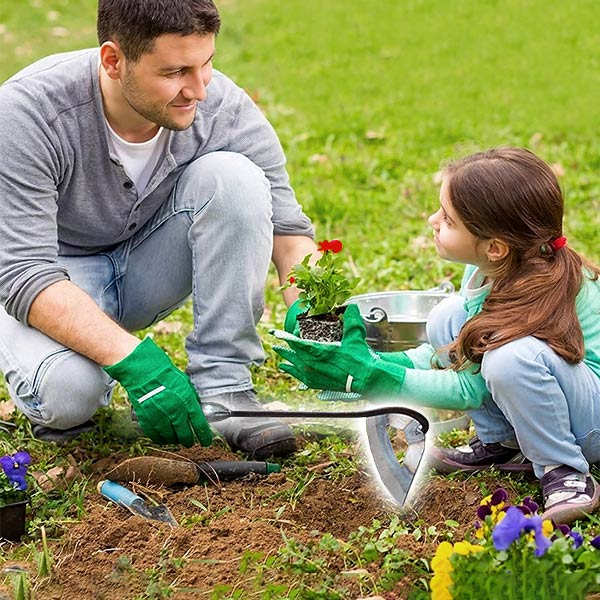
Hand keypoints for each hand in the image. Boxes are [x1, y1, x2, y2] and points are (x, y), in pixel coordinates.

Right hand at [104, 338, 212, 447]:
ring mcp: (160, 417)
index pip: (199, 424)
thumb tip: (198, 410)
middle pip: (184, 435)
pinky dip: (160, 439)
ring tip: (176, 439)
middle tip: (189, 442)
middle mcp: (175, 411)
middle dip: (189, 441)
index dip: (204, 435)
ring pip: (170, 438)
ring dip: (175, 440)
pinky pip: (155, 436)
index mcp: (187, 401)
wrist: (144, 372)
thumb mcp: (186, 384)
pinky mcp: (146, 419)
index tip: (206, 441)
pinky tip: (163, 438)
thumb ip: (192, 399)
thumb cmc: (167, 376)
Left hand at [272, 304, 406, 395]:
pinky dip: (292, 371)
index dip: (284, 337)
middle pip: (292, 354)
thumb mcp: (355, 335)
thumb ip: (351, 318)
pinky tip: (287, 369)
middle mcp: (312, 364)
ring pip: (294, 365)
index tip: (275, 333)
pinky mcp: (316, 384)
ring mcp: (313, 375)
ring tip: (278, 354)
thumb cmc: (360, 358)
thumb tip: (349, 306)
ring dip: (286, 359)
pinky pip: (299, 377)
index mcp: (319, 351)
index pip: (296, 342)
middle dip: (284, 347)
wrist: (365, 379)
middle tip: (276, 342)